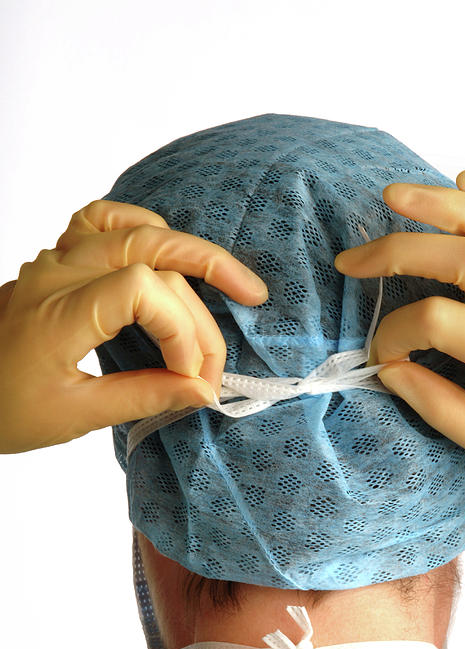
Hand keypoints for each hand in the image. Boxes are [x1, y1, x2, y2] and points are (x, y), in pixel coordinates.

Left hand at [0, 199, 267, 453]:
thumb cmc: (2, 408)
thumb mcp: (73, 415)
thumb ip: (143, 398)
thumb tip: (202, 392)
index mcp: (59, 312)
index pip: (143, 291)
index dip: (181, 331)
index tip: (191, 379)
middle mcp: (59, 273)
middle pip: (153, 252)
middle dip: (211, 282)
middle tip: (243, 324)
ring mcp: (57, 259)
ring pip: (137, 230)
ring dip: (189, 253)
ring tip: (232, 283)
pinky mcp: (59, 261)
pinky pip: (102, 220)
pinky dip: (143, 228)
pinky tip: (169, 252)